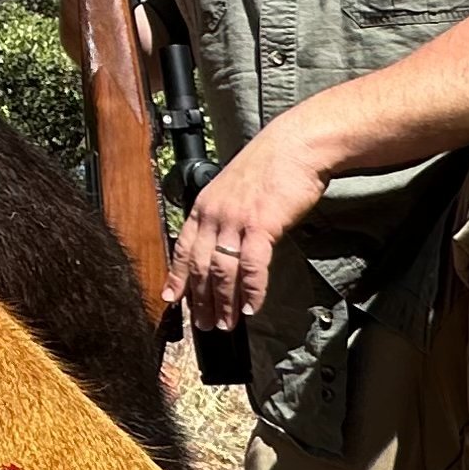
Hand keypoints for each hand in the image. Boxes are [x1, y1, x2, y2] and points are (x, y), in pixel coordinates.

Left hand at [171, 127, 329, 331]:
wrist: (296, 145)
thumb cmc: (270, 165)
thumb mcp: (233, 188)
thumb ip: (223, 213)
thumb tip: (222, 241)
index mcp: (204, 206)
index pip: (183, 248)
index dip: (177, 276)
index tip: (172, 299)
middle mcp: (214, 214)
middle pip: (200, 266)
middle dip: (199, 299)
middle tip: (202, 323)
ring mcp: (236, 221)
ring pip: (221, 271)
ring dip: (223, 302)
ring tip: (225, 324)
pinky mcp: (261, 226)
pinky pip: (251, 267)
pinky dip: (251, 291)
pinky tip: (251, 308)